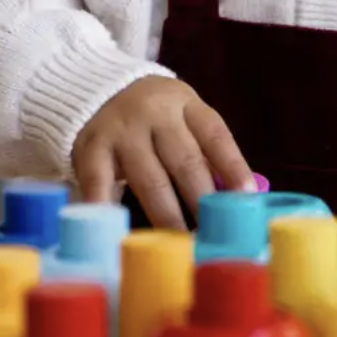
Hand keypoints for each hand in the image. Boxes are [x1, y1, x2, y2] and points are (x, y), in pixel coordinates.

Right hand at [72, 76, 253, 229]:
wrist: (98, 91)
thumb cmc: (154, 119)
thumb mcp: (182, 121)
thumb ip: (205, 154)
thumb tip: (236, 200)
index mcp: (185, 104)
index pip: (215, 135)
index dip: (233, 167)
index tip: (246, 199)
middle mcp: (154, 113)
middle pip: (185, 161)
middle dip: (203, 201)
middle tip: (215, 236)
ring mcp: (121, 130)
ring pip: (150, 179)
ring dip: (168, 216)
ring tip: (182, 245)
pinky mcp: (90, 148)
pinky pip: (99, 181)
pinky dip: (108, 208)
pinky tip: (119, 231)